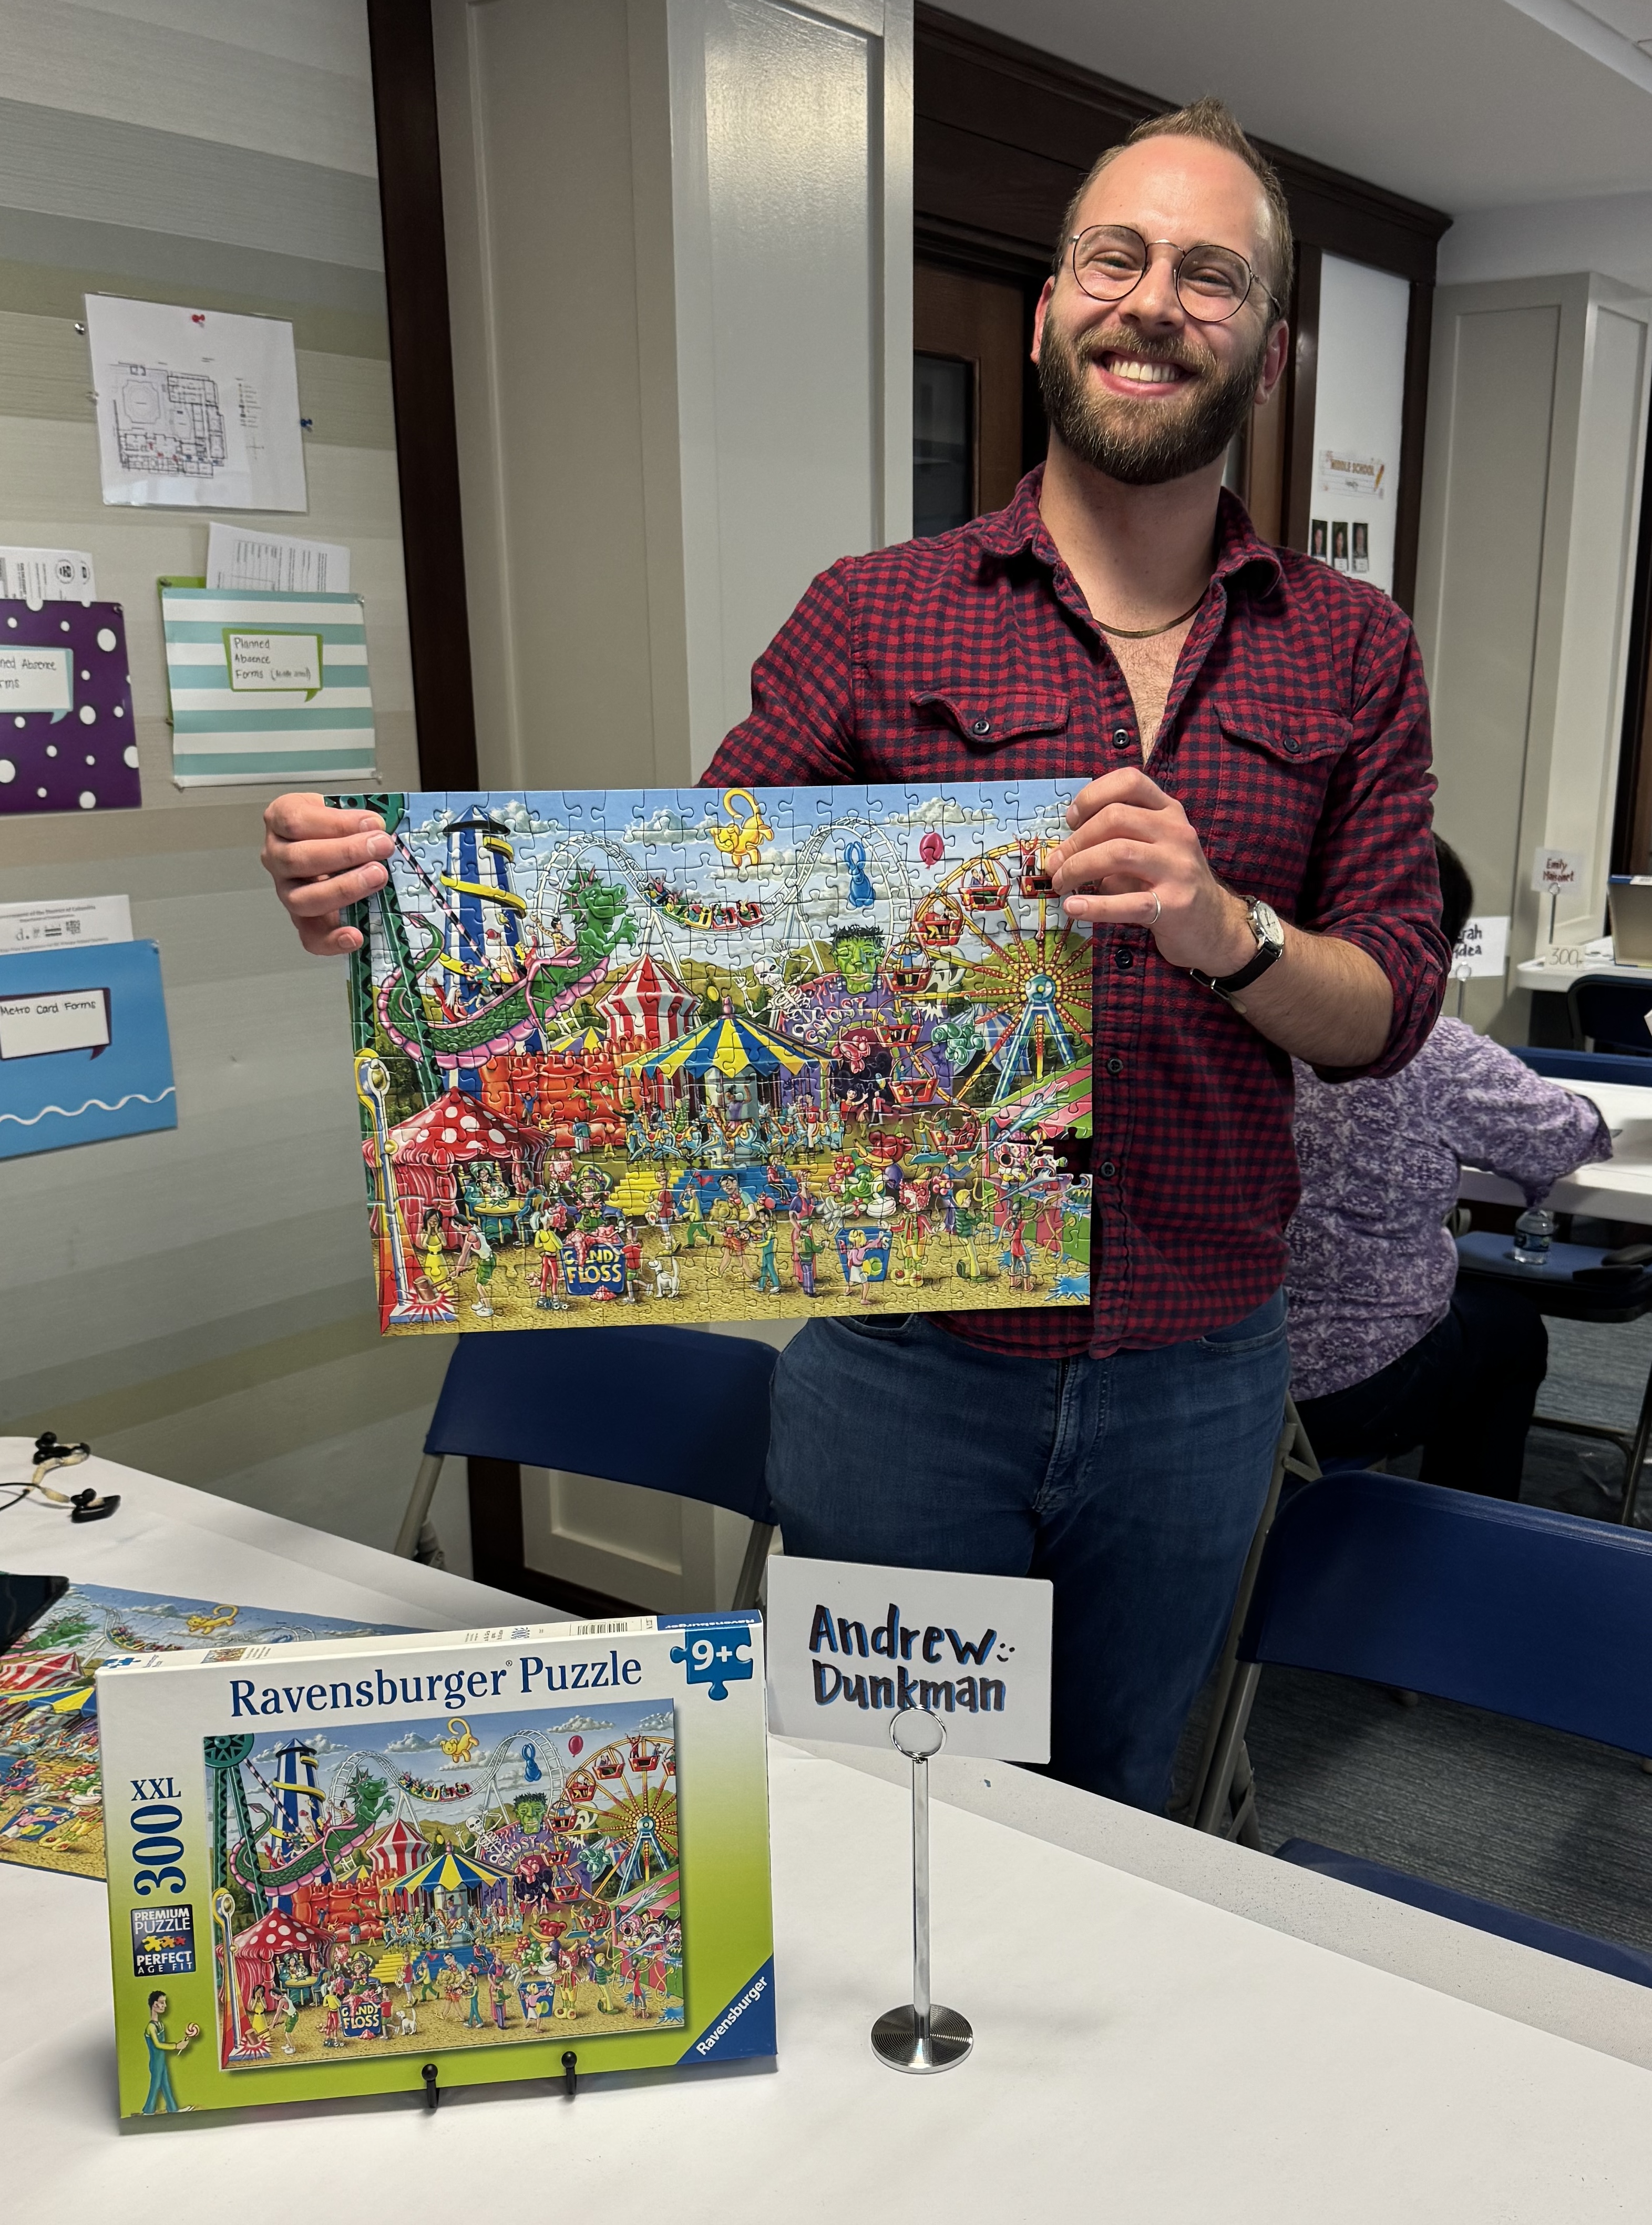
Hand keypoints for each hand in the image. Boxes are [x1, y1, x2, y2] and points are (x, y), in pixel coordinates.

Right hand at [260, 793, 393, 955]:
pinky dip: (332, 940)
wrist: (329, 843)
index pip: (296, 822)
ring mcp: (286, 890)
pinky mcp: (302, 919)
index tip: (372, 823)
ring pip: (302, 899)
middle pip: (298, 860)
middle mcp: (276, 856)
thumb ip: (354, 817)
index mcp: (280, 820)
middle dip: (346, 853)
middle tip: (381, 847)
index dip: (336, 824)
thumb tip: (377, 828)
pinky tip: (355, 935)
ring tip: (377, 876)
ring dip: (344, 889)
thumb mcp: (340, 807)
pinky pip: (309, 937)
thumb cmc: (334, 824)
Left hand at [1045, 767, 1255, 975]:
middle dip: (1075, 841)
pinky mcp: (1175, 905)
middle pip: (1114, 818)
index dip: (1093, 796)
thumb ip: (1118, 838)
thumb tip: (1065, 848)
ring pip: (1117, 853)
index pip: (1130, 782)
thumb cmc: (1171, 883)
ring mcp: (1178, 868)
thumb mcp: (1152, 849)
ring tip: (1060, 885)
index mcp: (1169, 812)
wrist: (1214, 924)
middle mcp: (1176, 833)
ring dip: (1077, 868)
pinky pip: (1127, 902)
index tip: (1072, 820)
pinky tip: (1074, 908)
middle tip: (1055, 865)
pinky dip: (1094, 905)